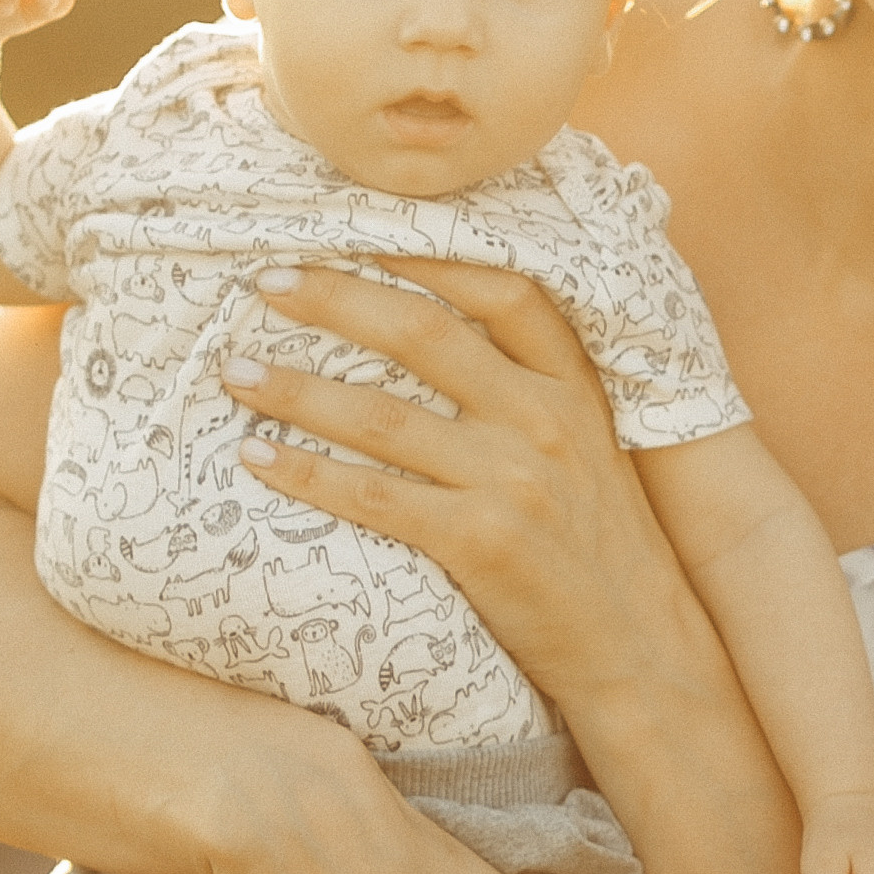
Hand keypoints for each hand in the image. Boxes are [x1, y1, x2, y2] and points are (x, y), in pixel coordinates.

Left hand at [218, 253, 706, 724]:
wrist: (637, 644)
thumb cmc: (600, 542)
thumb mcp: (592, 444)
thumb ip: (532, 387)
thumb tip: (436, 333)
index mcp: (573, 384)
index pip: (500, 289)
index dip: (424, 253)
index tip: (354, 230)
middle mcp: (544, 419)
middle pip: (423, 334)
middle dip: (335, 298)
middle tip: (266, 281)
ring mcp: (512, 480)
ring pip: (381, 416)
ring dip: (296, 388)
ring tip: (235, 371)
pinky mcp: (480, 542)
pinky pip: (372, 497)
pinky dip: (306, 472)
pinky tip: (255, 457)